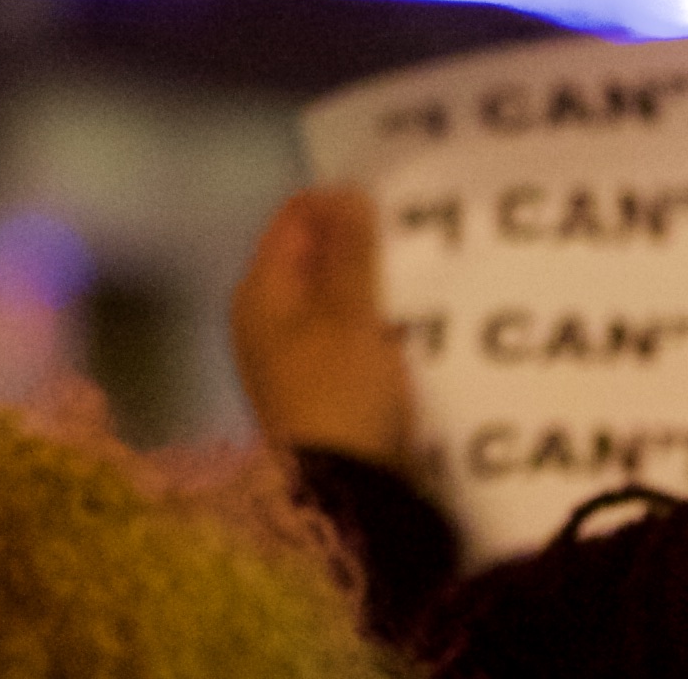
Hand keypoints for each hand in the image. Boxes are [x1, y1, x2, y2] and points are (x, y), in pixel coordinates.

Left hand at [230, 186, 414, 465]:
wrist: (345, 497)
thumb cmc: (339, 394)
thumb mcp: (347, 314)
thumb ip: (348, 251)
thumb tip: (345, 191)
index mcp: (260, 292)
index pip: (294, 217)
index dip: (339, 201)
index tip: (393, 199)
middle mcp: (267, 318)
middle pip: (315, 256)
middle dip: (362, 241)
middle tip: (417, 229)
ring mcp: (294, 355)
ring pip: (337, 296)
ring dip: (376, 283)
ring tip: (427, 269)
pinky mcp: (325, 386)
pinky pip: (352, 333)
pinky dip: (378, 321)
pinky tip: (418, 320)